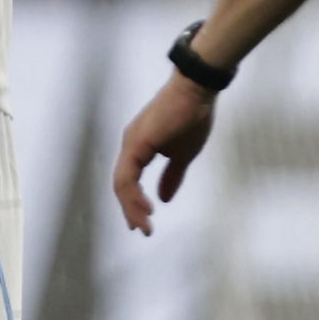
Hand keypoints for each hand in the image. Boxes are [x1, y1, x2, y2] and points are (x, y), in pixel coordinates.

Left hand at [113, 74, 218, 234]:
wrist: (196, 90)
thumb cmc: (192, 117)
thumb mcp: (183, 154)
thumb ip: (171, 176)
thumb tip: (163, 199)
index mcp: (139, 148)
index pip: (129, 181)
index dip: (133, 203)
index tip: (143, 222)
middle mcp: (130, 145)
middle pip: (121, 185)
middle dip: (130, 210)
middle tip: (141, 229)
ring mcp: (131, 143)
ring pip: (122, 183)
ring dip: (131, 207)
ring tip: (143, 224)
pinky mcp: (137, 142)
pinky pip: (128, 175)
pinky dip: (133, 194)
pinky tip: (146, 207)